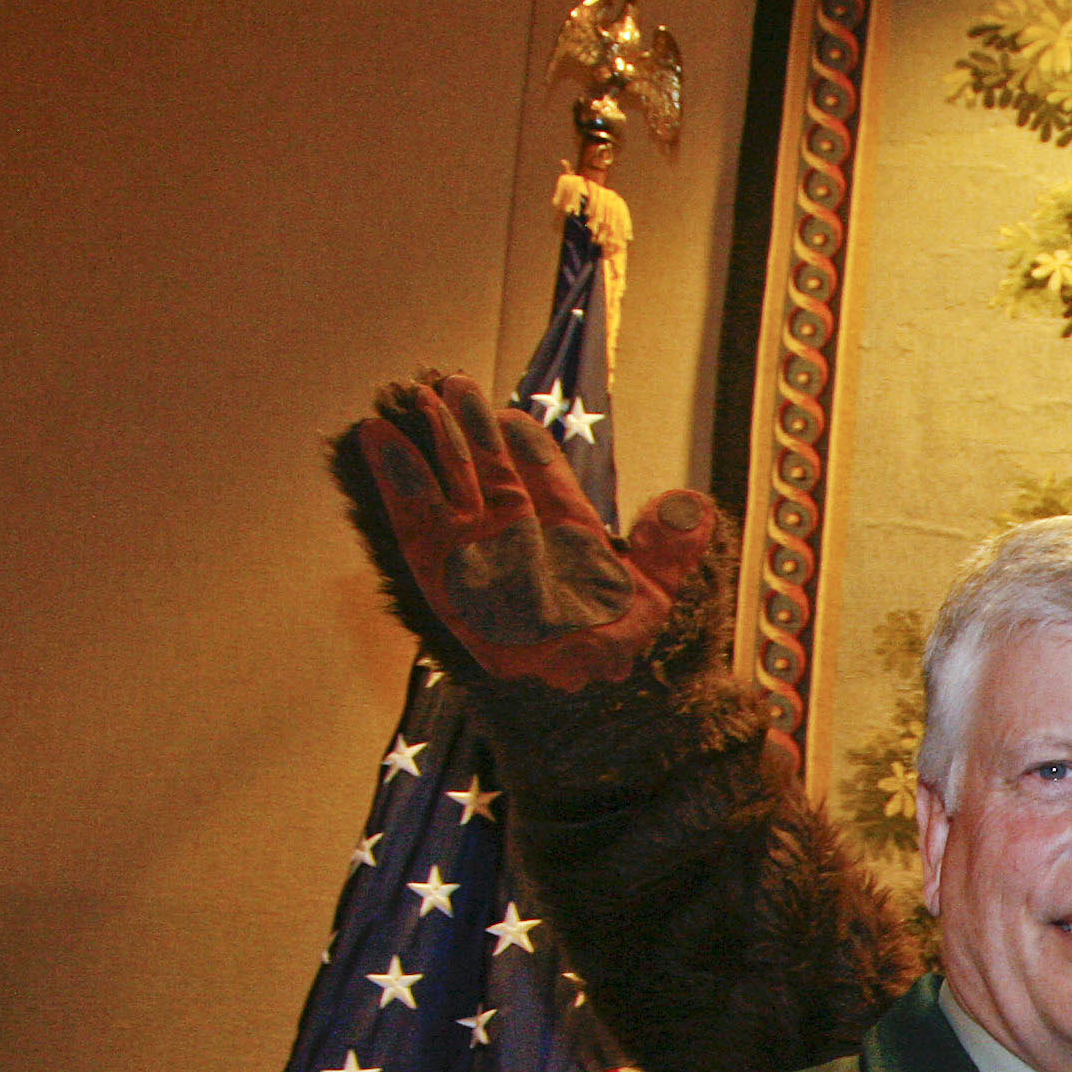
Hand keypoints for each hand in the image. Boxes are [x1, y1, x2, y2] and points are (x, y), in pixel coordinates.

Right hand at [350, 370, 720, 689]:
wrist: (579, 687)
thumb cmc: (614, 641)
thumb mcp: (653, 594)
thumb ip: (669, 546)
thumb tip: (693, 504)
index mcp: (564, 527)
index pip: (541, 471)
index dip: (526, 444)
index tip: (510, 414)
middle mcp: (516, 530)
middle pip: (491, 467)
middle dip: (473, 427)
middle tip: (453, 384)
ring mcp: (476, 546)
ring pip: (453, 483)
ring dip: (437, 441)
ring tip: (418, 396)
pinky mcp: (438, 569)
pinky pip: (414, 518)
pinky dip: (396, 479)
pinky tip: (378, 435)